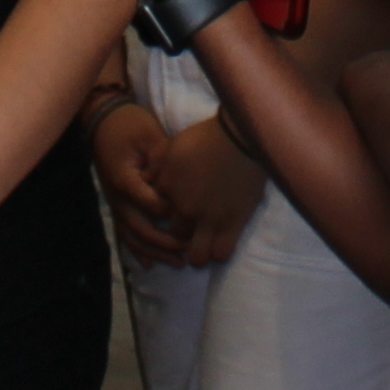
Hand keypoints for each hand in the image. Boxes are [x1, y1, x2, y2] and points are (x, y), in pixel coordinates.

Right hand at [91, 94, 194, 264]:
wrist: (105, 119)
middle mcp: (118, 197)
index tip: (195, 219)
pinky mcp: (117, 205)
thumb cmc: (131, 124)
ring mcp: (115, 203)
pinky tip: (149, 265)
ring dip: (155, 253)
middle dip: (166, 244)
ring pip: (133, 237)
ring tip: (178, 263)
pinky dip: (137, 250)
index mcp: (126, 180)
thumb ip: (164, 164)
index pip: (151, 204)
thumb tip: (179, 188)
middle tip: (190, 249)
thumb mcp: (151, 136)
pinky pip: (125, 233)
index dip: (172, 214)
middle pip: (141, 230)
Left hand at [154, 111, 270, 268]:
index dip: (169, 209)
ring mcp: (208, 219)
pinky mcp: (232, 223)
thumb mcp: (175, 145)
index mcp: (168, 187)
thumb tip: (149, 179)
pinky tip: (221, 244)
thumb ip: (162, 166)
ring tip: (206, 245)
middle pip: (176, 233)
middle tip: (194, 225)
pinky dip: (219, 252)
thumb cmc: (208, 134)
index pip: (158, 210)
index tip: (179, 206)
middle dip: (183, 231)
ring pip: (196, 256)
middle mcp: (184, 207)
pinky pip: (221, 254)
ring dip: (199, 252)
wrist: (240, 136)